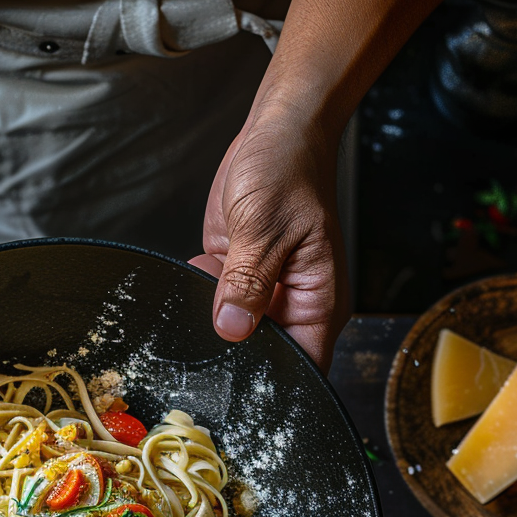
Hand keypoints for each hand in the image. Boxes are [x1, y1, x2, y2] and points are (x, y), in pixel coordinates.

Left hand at [190, 106, 348, 370]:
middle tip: (208, 331)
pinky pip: (212, 303)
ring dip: (210, 318)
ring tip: (207, 286)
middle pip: (260, 356)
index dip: (271, 381)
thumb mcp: (265, 227)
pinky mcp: (235, 279)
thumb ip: (247, 282)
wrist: (275, 132)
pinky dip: (198, 293)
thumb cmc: (290, 170)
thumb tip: (232, 328)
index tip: (238, 383)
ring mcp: (262, 294)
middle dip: (231, 349)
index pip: (302, 367)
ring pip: (231, 332)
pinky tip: (200, 267)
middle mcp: (292, 305)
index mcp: (318, 302)